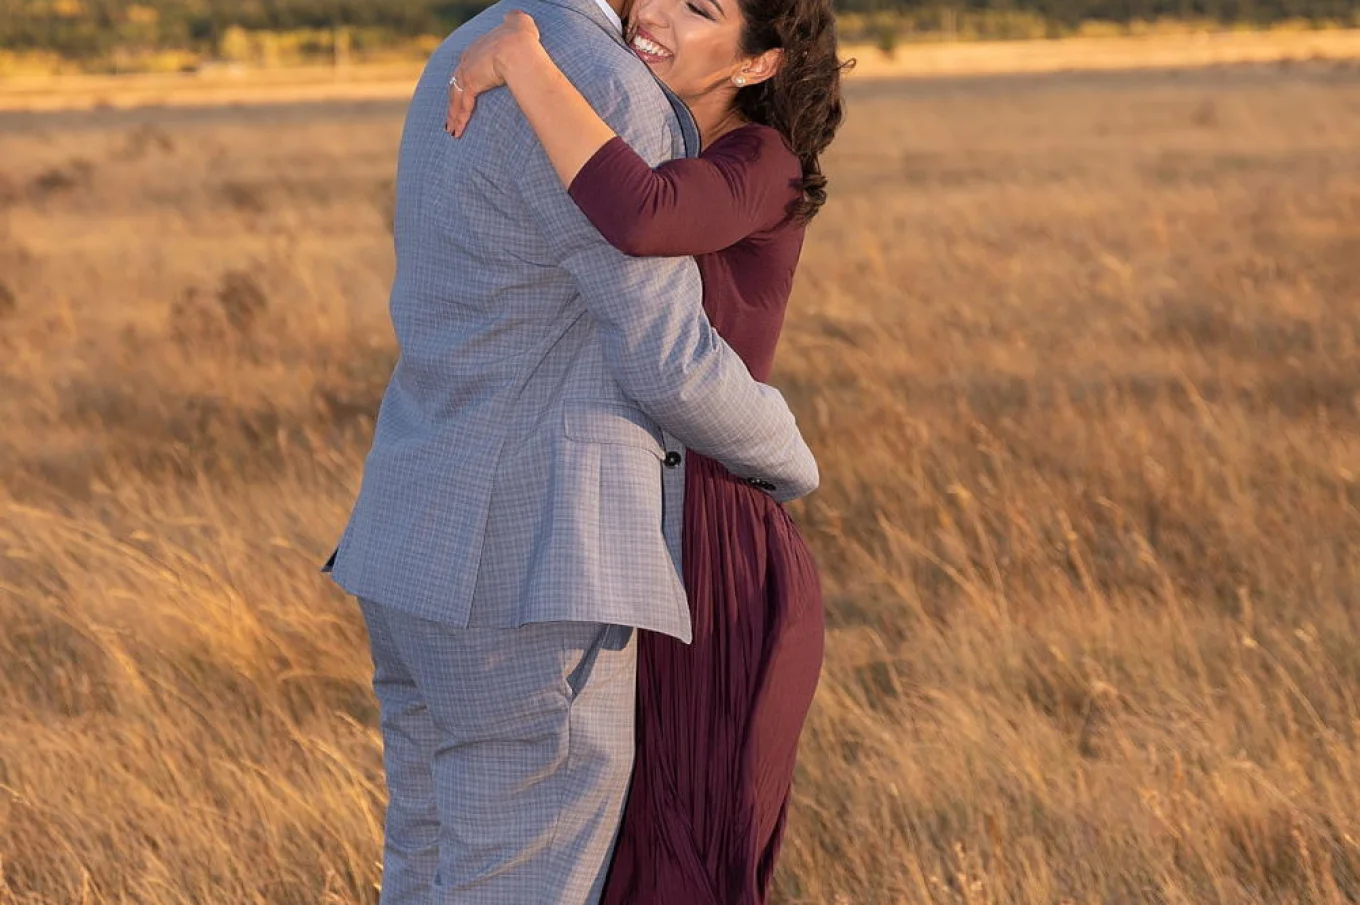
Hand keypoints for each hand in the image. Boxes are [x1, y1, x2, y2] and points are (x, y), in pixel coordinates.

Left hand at [446, 11, 542, 138]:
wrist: (517, 47)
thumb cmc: (520, 36)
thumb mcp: (518, 22)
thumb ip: (513, 20)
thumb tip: (513, 16)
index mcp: (475, 50)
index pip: (464, 70)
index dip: (462, 84)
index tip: (462, 93)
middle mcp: (467, 62)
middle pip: (456, 86)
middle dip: (453, 104)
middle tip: (451, 117)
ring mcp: (467, 74)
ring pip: (456, 99)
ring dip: (454, 116)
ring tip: (452, 131)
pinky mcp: (470, 85)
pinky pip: (463, 106)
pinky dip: (459, 120)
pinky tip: (457, 131)